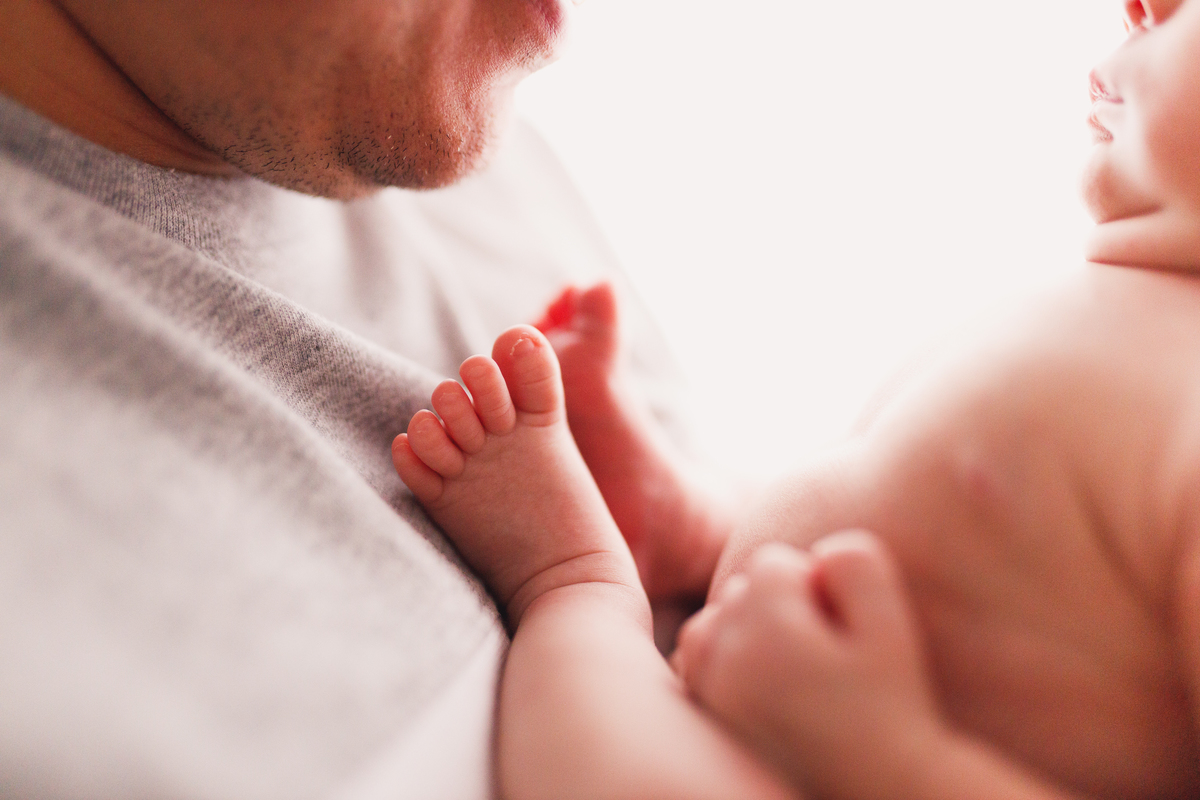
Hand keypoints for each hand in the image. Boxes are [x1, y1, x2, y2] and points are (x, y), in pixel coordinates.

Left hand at [672, 531, 944, 799]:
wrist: (876, 781)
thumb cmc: (891, 703)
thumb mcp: (891, 624)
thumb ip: (856, 564)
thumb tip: (817, 550)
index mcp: (769, 632)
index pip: (773, 563)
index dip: (814, 585)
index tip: (839, 629)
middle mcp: (726, 662)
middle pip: (738, 589)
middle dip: (777, 605)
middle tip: (822, 654)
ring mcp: (709, 692)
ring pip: (712, 620)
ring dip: (744, 629)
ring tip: (793, 667)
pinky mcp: (704, 716)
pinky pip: (695, 659)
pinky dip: (721, 658)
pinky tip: (764, 682)